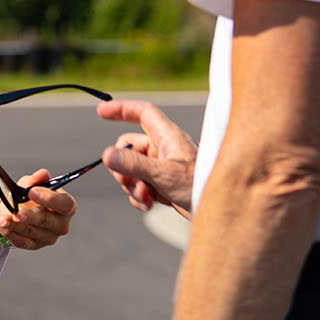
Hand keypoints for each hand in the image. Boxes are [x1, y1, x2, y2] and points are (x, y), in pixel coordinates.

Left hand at [0, 169, 77, 250]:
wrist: (15, 209)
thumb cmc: (28, 195)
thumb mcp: (31, 184)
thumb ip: (36, 180)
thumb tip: (42, 174)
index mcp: (66, 206)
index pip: (65, 204)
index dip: (49, 198)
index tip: (31, 192)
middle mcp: (61, 224)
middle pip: (47, 221)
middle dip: (30, 216)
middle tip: (16, 212)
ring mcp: (49, 237)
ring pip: (31, 232)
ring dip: (14, 225)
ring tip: (1, 219)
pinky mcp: (35, 245)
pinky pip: (22, 242)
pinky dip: (9, 233)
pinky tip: (1, 225)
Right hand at [97, 99, 197, 214]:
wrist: (219, 210)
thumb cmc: (199, 187)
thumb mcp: (164, 175)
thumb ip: (134, 165)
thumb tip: (106, 154)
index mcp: (168, 137)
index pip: (142, 113)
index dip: (122, 109)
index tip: (100, 111)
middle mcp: (164, 148)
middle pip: (129, 147)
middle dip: (124, 166)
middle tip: (129, 181)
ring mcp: (163, 167)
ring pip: (132, 168)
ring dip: (132, 185)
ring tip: (146, 198)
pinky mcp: (163, 184)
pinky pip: (139, 185)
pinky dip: (139, 196)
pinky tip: (149, 205)